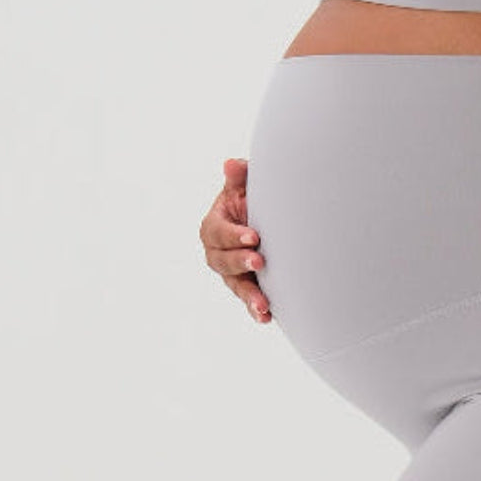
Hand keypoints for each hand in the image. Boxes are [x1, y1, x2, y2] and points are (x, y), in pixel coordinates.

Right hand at [199, 157, 270, 324]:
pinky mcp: (245, 284)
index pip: (218, 232)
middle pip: (222, 261)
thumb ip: (239, 177)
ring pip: (235, 284)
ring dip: (248, 294)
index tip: (254, 236)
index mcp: (213, 226)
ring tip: (263, 304)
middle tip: (260, 261)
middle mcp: (217, 252)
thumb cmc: (252, 198)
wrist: (267, 217)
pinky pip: (247, 299)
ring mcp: (230, 271)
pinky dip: (255, 309)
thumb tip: (231, 164)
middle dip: (240, 262)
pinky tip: (266, 317)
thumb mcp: (244, 186)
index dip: (233, 235)